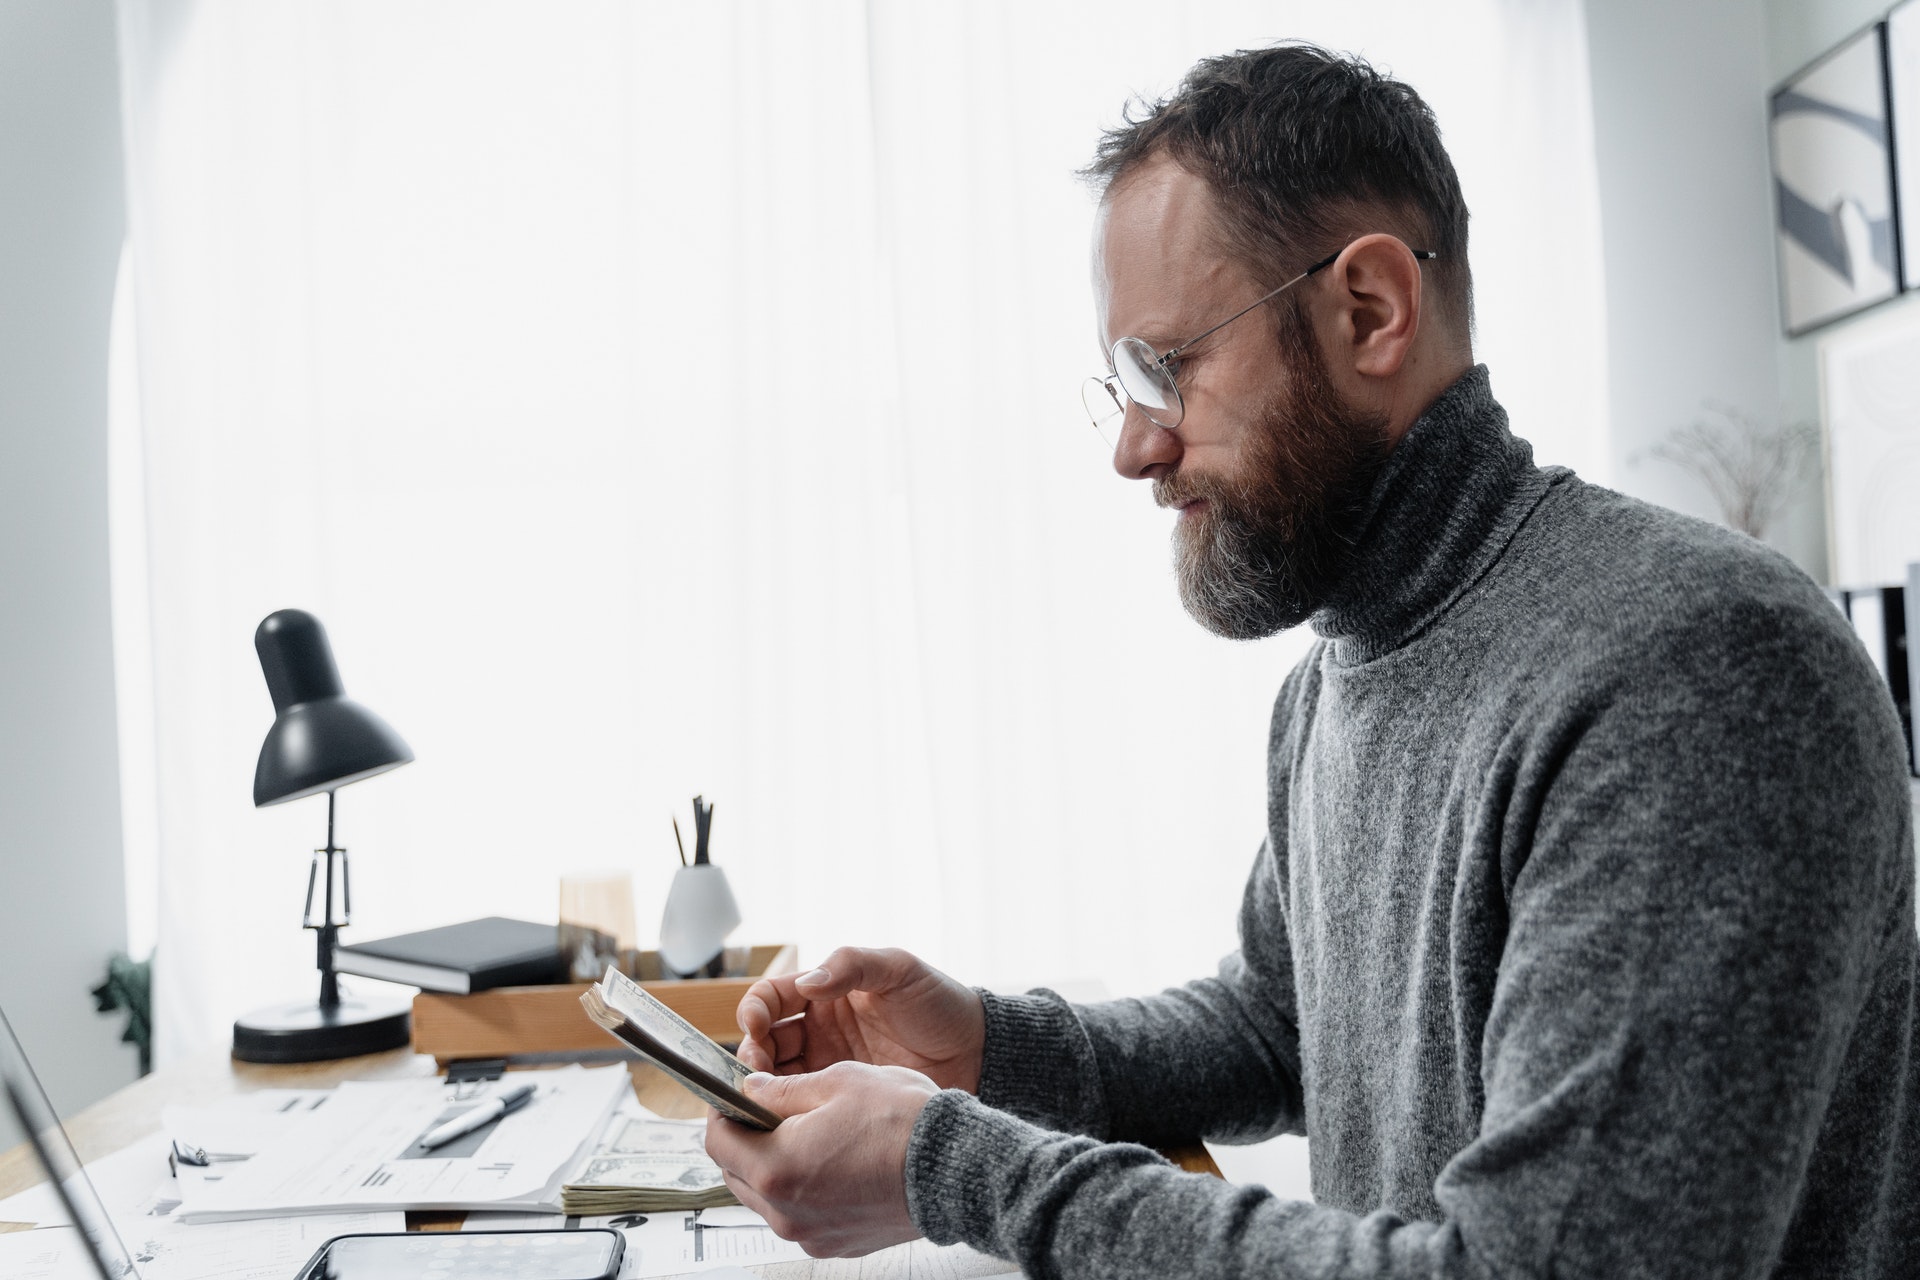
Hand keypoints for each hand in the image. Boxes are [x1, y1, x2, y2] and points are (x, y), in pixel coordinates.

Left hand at [704, 1062, 937, 1256]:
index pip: (717, 1140)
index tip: (737, 1095)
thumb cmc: (904, 1124)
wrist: (957, 1168)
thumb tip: (751, 1090)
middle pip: (737, 1172)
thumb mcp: (837, 1082)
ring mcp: (810, 1233)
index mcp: (776, 1167)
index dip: (724, 1110)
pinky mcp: (834, 1244)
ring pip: (766, 1196)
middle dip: (747, 1138)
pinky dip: (804, 1189)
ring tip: (810, 1135)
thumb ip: (780, 1089)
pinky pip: (799, 1214)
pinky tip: (833, 1162)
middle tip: (772, 1110)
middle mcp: (785, 1211)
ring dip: (774, 1165)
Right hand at [735, 947, 984, 1092]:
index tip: (755, 1024)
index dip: (755, 1009)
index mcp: (826, 992)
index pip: (772, 997)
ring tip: (766, 1097)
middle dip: (751, 1054)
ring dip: (762, 1086)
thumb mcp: (900, 970)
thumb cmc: (940, 1004)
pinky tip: (786, 1117)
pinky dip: (786, 1111)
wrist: (978, 1054)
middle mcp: (819, 1030)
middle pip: (764, 1041)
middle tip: (756, 1073)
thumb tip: (807, 982)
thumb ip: (853, 965)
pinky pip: (802, 1106)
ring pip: (776, 1077)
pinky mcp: (841, 1100)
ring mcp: (828, 1067)